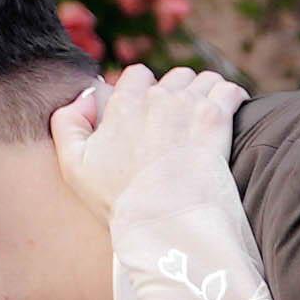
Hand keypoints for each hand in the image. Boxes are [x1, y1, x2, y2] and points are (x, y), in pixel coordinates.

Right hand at [51, 65, 244, 210]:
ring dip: (206, 94)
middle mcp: (156, 97)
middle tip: (180, 122)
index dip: (144, 92)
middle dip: (178, 94)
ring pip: (204, 81)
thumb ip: (67, 123)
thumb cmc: (119, 201)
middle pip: (174, 77)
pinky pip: (230, 92)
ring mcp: (188, 105)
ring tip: (206, 118)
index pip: (138, 75)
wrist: (163, 223)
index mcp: (123, 104)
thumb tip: (85, 96)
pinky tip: (229, 113)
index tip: (150, 113)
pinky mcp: (216, 119)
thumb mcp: (73, 166)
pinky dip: (232, 98)